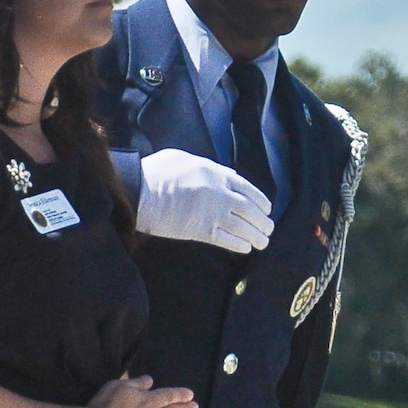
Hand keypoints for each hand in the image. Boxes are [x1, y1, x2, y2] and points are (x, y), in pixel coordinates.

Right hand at [134, 148, 273, 251]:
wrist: (139, 191)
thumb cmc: (155, 172)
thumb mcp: (184, 158)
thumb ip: (206, 167)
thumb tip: (220, 174)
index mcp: (217, 175)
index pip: (249, 189)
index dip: (261, 201)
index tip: (266, 208)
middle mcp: (221, 194)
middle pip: (251, 210)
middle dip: (263, 221)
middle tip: (268, 228)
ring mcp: (213, 214)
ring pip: (244, 227)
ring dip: (256, 236)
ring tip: (262, 242)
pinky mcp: (201, 231)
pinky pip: (228, 240)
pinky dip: (240, 245)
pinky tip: (245, 248)